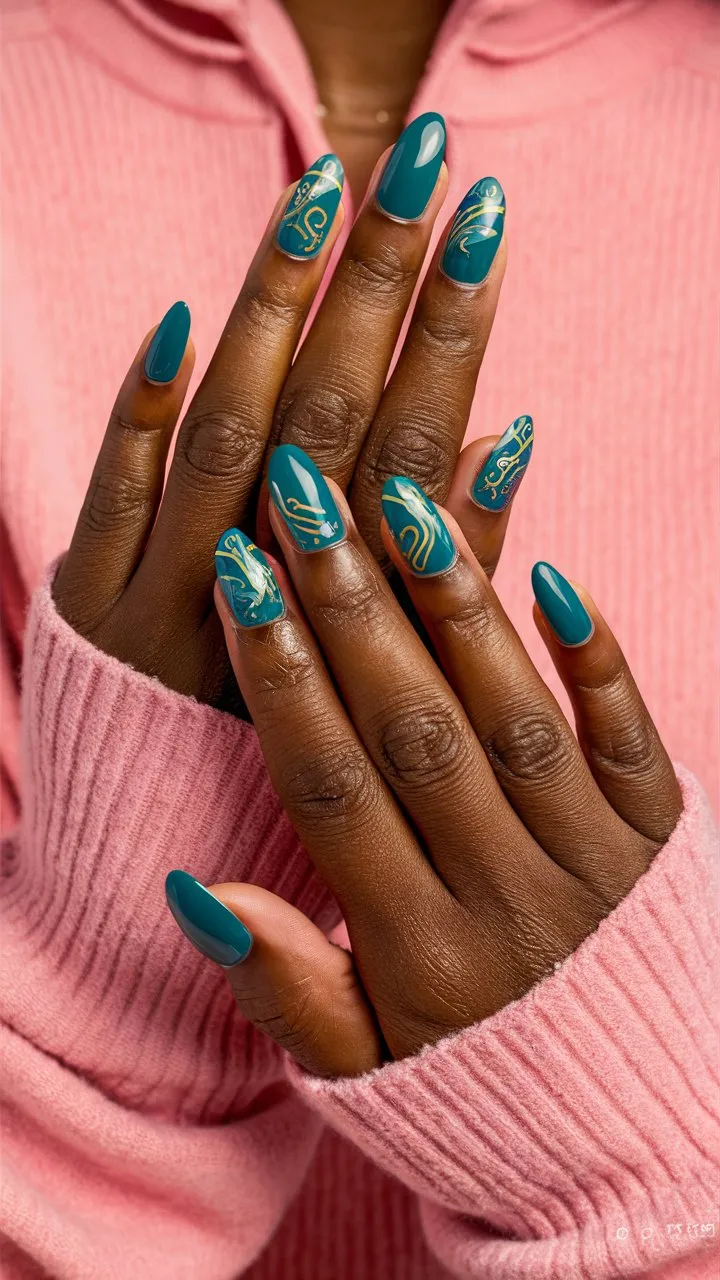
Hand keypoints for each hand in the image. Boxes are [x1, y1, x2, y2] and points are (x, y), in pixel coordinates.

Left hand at [53, 137, 507, 714]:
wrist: (167, 818)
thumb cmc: (313, 730)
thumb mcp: (397, 670)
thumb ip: (451, 564)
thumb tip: (508, 437)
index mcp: (353, 616)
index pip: (411, 453)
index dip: (448, 342)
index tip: (484, 233)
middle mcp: (267, 596)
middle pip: (326, 423)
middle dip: (374, 289)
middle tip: (420, 170)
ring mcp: (168, 595)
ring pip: (227, 440)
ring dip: (271, 315)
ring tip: (322, 199)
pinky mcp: (90, 598)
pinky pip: (114, 497)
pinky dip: (142, 411)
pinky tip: (176, 323)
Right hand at [166, 446, 682, 1075]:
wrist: (633, 1135)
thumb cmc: (482, 1087)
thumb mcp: (365, 1069)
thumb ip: (286, 984)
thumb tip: (199, 892)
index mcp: (419, 954)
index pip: (331, 790)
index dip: (279, 679)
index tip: (238, 581)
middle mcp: (507, 896)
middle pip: (413, 732)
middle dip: (349, 609)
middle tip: (301, 496)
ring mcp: (595, 863)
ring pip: (513, 717)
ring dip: (455, 608)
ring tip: (402, 501)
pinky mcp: (664, 838)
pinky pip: (633, 737)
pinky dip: (595, 658)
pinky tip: (550, 574)